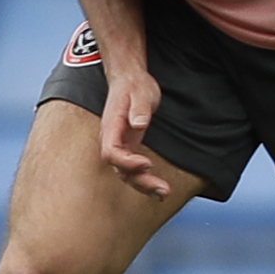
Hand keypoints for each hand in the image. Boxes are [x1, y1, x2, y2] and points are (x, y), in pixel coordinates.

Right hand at [99, 68, 169, 197]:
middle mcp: (112, 139)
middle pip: (119, 169)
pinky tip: (158, 189)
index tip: (147, 163)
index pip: (111, 152)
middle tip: (163, 189)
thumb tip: (139, 124)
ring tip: (164, 193)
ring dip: (144, 185)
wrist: (129, 80)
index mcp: (111, 127)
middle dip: (141, 181)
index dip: (127, 162)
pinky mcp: (129, 147)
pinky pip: (132, 170)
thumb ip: (139, 108)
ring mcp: (120, 145)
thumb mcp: (141, 92)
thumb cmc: (134, 85)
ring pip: (126, 173)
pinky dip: (144, 180)